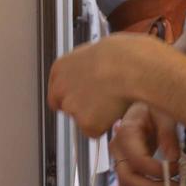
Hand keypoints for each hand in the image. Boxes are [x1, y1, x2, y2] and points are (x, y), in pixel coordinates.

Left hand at [46, 33, 165, 138]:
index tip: (84, 96)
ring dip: (96, 116)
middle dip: (82, 108)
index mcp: (60, 68)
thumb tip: (92, 76)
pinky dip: (105, 125)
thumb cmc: (121, 55)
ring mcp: (71, 107)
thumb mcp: (95, 54)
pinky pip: (96, 131)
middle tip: (102, 101)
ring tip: (114, 99)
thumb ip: (86, 69)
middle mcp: (60, 89)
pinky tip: (115, 108)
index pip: (56, 91)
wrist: (129, 67)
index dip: (73, 95)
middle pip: (66, 107)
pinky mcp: (85, 123)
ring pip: (82, 120)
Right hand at [109, 101, 183, 185]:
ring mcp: (119, 159)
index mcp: (126, 132)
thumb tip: (172, 159)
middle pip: (128, 177)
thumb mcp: (164, 113)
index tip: (175, 167)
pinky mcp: (125, 167)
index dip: (157, 170)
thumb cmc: (154, 105)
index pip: (137, 160)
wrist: (142, 103)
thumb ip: (168, 135)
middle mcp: (118, 148)